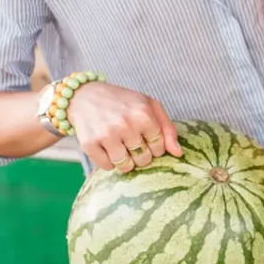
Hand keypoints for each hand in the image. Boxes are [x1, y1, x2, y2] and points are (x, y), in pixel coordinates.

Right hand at [67, 82, 181, 172]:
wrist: (85, 96)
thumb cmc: (123, 102)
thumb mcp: (149, 106)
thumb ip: (167, 128)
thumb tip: (178, 153)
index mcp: (143, 114)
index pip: (159, 148)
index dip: (154, 146)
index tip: (146, 137)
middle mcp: (125, 124)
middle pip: (144, 160)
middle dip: (140, 154)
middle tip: (131, 141)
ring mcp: (106, 135)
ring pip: (126, 166)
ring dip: (125, 160)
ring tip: (120, 145)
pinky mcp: (89, 145)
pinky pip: (107, 167)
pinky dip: (109, 161)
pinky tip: (107, 147)